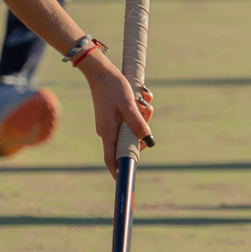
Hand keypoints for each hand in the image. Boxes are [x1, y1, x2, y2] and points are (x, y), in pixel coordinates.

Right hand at [77, 51, 152, 177]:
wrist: (100, 70)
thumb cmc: (113, 86)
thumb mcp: (129, 106)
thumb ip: (139, 124)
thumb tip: (149, 141)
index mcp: (108, 132)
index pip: (112, 159)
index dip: (119, 171)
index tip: (126, 181)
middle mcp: (108, 131)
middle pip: (129, 142)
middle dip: (142, 131)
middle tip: (146, 111)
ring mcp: (110, 123)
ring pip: (132, 128)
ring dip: (143, 117)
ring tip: (144, 100)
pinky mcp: (114, 115)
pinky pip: (130, 119)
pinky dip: (138, 111)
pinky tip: (142, 96)